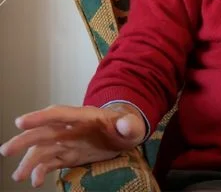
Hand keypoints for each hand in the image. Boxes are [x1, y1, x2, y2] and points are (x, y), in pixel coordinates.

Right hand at [0, 104, 145, 187]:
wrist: (123, 134)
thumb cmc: (125, 126)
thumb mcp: (132, 125)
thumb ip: (129, 124)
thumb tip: (126, 124)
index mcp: (84, 116)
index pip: (59, 114)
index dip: (40, 117)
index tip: (21, 122)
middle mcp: (69, 128)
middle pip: (43, 132)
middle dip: (25, 140)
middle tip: (6, 151)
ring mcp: (66, 142)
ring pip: (42, 150)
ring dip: (28, 162)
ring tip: (18, 176)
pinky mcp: (66, 155)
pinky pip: (50, 163)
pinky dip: (41, 171)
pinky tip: (35, 181)